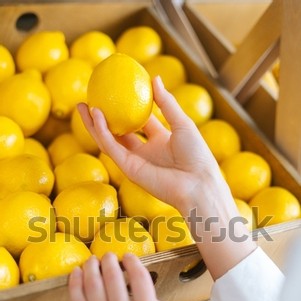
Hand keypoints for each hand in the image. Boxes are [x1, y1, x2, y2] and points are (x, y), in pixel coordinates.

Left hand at [69, 253, 178, 300]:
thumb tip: (148, 296)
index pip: (139, 279)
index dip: (133, 263)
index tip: (129, 257)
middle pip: (114, 279)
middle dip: (110, 262)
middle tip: (109, 255)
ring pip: (93, 289)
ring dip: (91, 269)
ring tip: (91, 260)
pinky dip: (75, 287)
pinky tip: (75, 276)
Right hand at [79, 76, 255, 279]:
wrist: (198, 184)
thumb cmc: (197, 156)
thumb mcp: (182, 123)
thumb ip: (166, 103)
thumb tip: (154, 77)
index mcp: (160, 142)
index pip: (140, 122)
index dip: (127, 108)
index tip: (116, 92)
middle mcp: (145, 152)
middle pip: (118, 132)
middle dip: (103, 118)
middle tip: (90, 99)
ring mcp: (135, 162)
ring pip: (109, 141)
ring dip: (94, 125)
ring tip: (81, 106)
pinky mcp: (129, 169)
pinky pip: (112, 148)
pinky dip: (102, 132)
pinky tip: (96, 115)